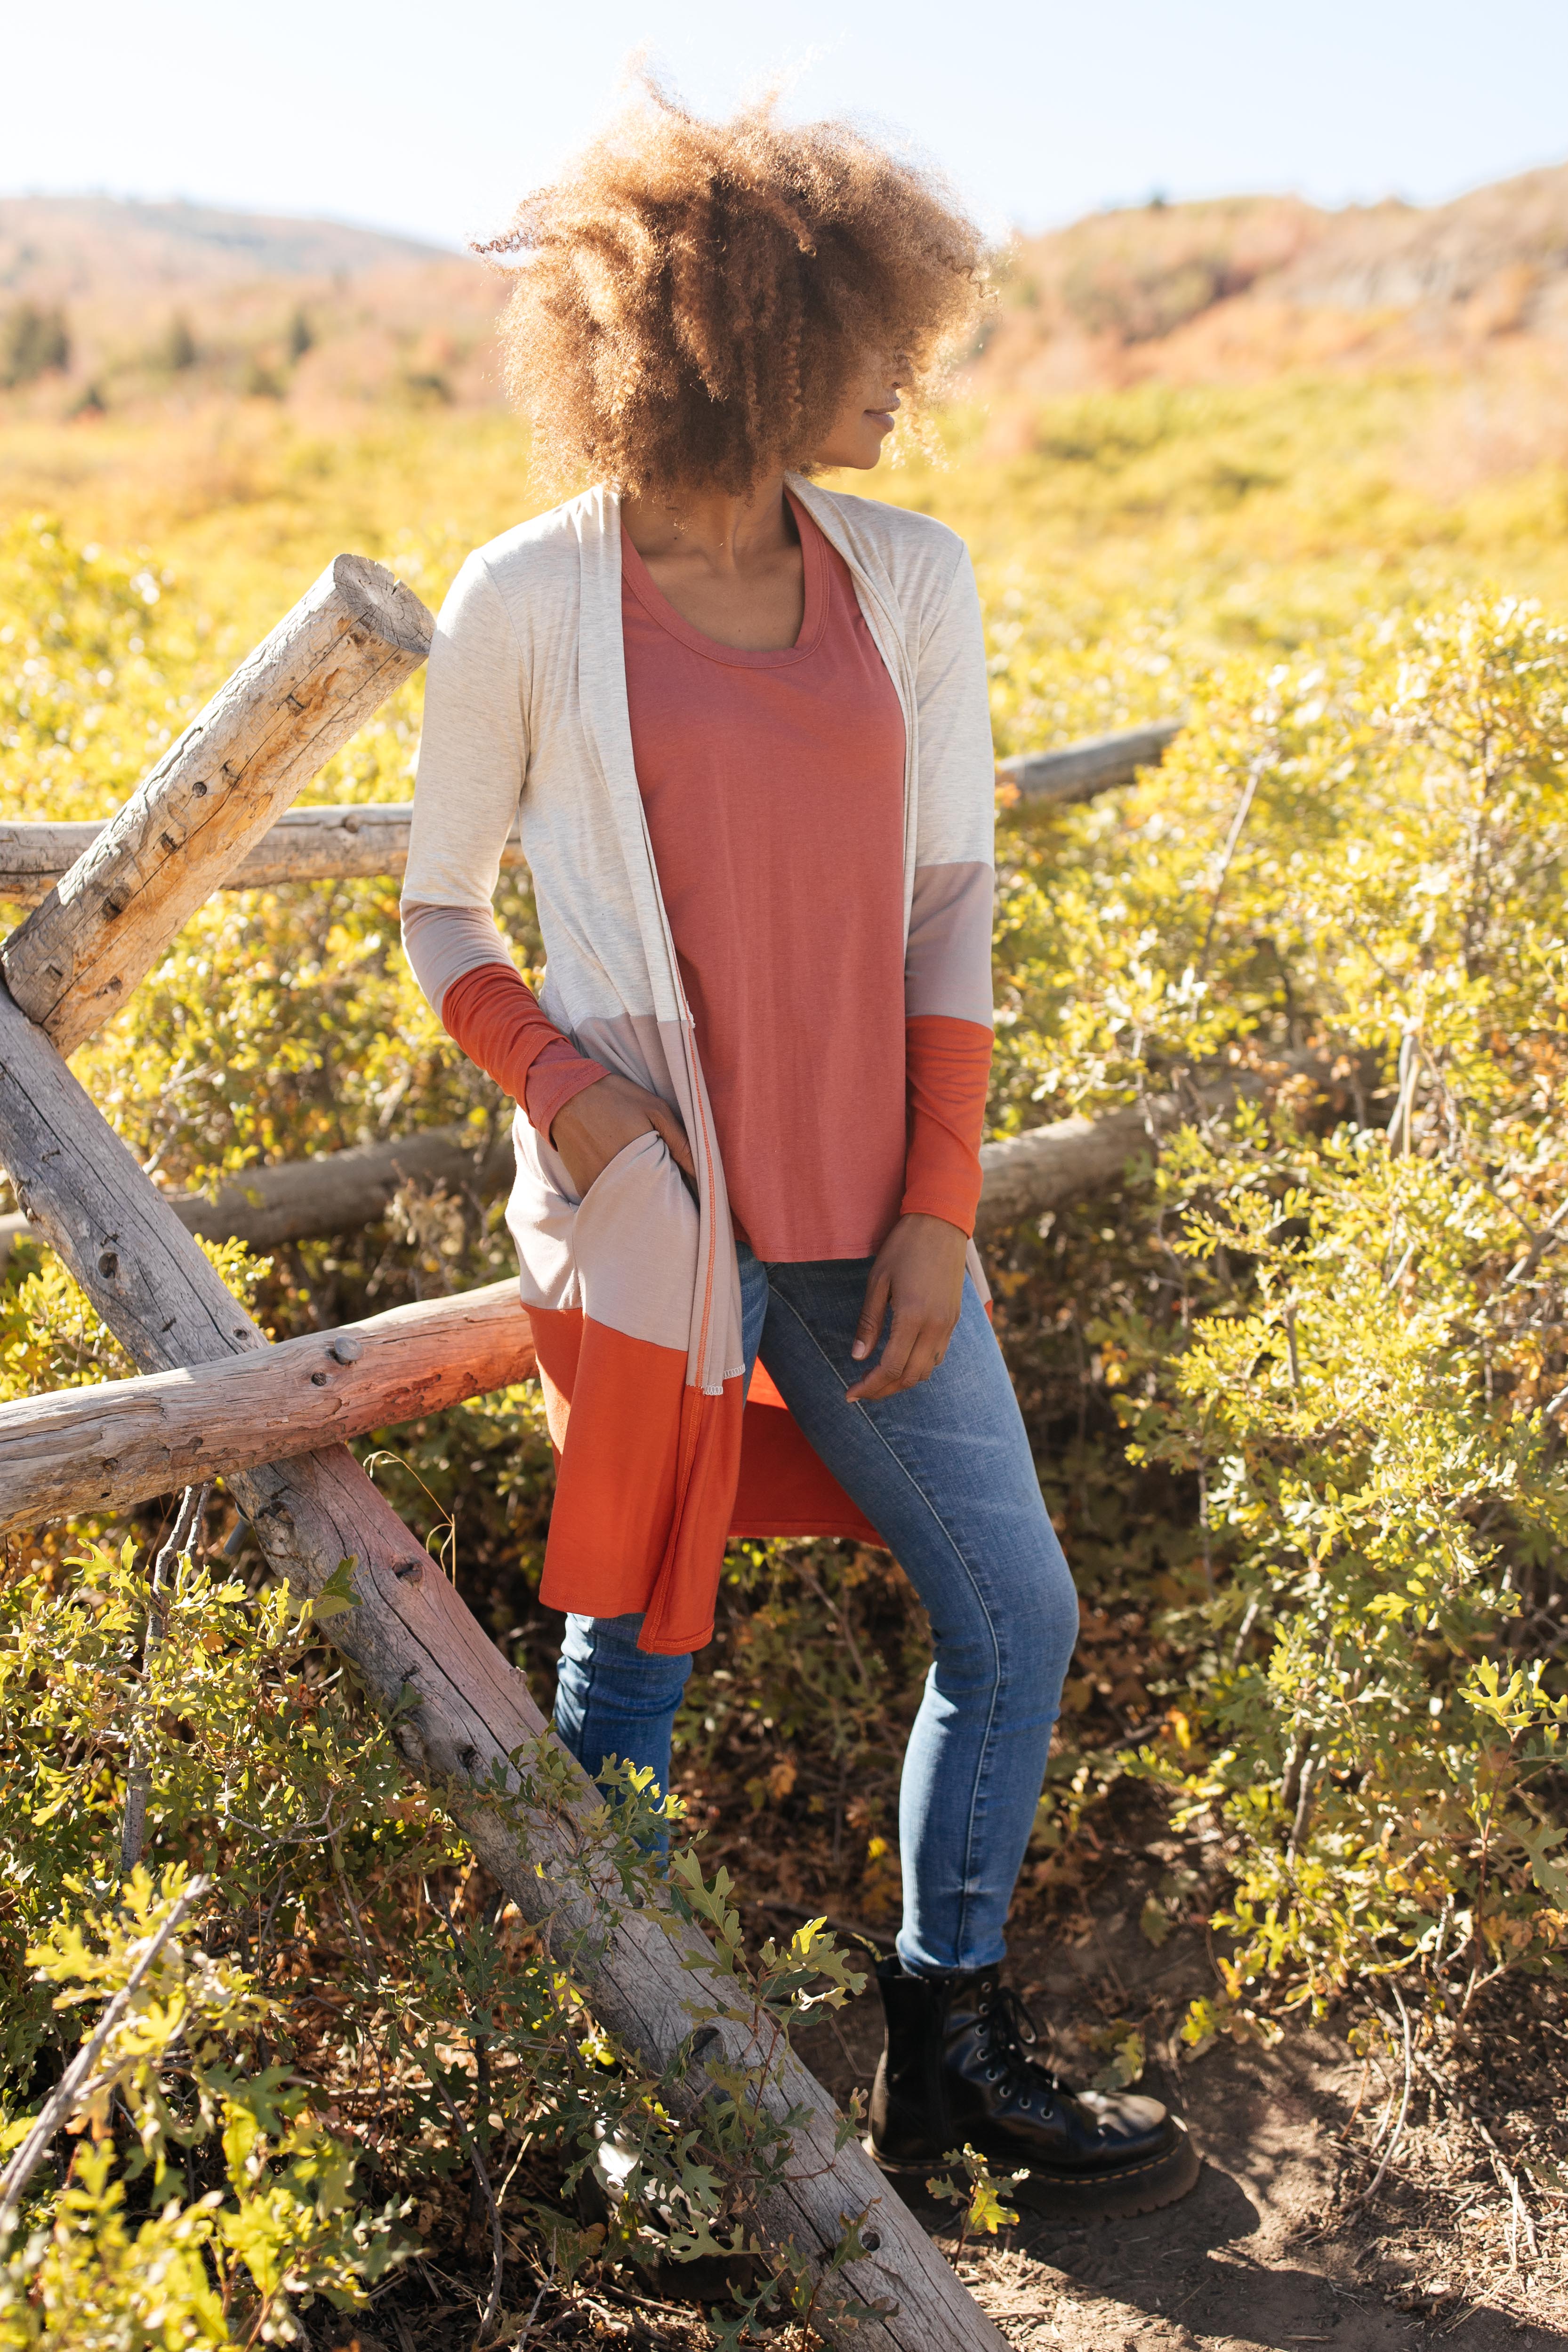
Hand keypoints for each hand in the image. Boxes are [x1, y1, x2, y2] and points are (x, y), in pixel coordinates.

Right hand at [550, 1073, 693, 1199]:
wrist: (566, 1093)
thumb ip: (681, 1142)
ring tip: (644, 1184)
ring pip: (627, 1204)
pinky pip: (607, 1200)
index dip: (680, 1194)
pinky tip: (623, 1181)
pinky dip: (617, 1195)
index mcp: (642, 1162)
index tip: (686, 1192)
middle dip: (660, 1200)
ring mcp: (599, 1187)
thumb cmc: (615, 1098)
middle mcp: (619, 1181)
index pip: (670, 1193)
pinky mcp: (584, 1189)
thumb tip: (703, 1173)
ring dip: (638, 1199)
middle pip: (649, 1203)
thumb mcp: (655, 1110)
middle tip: (667, 1190)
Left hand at [846, 1213, 968, 1403]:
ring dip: (902, 1381)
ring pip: (927, 1370)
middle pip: (910, 1376)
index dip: (870, 1386)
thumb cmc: (904, 1247)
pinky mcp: (954, 1318)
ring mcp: (949, 1324)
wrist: (941, 1223)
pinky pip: (938, 1355)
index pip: (891, 1367)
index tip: (851, 1394)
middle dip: (884, 1390)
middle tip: (861, 1393)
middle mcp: (935, 1326)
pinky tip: (902, 1361)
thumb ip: (869, 1322)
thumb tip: (858, 1357)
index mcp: (913, 1316)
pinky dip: (919, 1367)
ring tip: (878, 1381)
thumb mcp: (878, 1281)